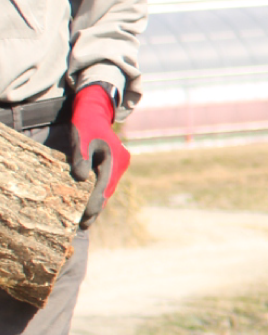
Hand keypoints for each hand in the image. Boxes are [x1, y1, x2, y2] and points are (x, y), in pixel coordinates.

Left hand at [67, 83, 128, 228]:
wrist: (95, 109)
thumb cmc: (85, 123)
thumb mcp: (80, 138)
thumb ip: (81, 158)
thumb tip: (81, 178)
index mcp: (114, 160)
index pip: (103, 188)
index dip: (94, 204)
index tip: (84, 219)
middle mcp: (121, 165)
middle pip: (108, 191)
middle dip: (96, 208)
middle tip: (84, 225)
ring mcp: (119, 164)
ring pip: (108, 188)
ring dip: (98, 202)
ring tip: (86, 218)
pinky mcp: (115, 164)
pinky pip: (107, 182)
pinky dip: (99, 192)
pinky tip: (90, 201)